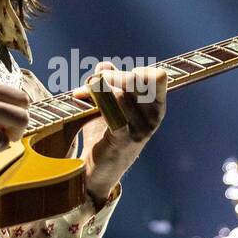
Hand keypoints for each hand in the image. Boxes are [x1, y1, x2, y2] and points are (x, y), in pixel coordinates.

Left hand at [70, 62, 167, 204]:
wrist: (98, 171)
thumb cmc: (106, 136)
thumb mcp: (111, 107)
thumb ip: (110, 83)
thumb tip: (104, 65)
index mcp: (156, 108)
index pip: (157, 77)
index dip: (135, 71)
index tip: (116, 78)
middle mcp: (153, 118)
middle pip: (136, 80)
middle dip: (111, 76)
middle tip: (92, 82)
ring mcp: (140, 130)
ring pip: (120, 92)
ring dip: (95, 87)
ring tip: (81, 92)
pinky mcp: (122, 139)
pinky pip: (111, 109)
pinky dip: (94, 98)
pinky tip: (79, 96)